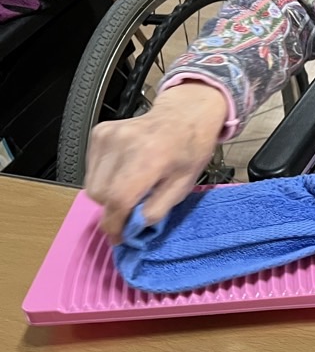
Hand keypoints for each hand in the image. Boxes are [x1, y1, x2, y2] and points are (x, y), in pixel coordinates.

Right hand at [84, 82, 228, 241]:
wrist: (183, 114)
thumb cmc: (188, 150)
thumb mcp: (183, 186)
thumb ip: (156, 210)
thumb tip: (133, 227)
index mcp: (149, 158)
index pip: (118, 200)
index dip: (115, 224)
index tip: (119, 237)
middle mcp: (123, 144)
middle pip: (100, 194)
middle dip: (113, 210)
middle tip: (131, 208)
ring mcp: (108, 135)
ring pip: (91, 184)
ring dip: (107, 194)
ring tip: (130, 186)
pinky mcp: (99, 132)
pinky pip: (90, 169)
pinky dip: (103, 177)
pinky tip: (123, 171)